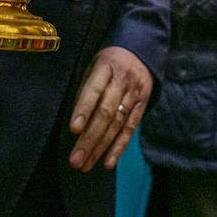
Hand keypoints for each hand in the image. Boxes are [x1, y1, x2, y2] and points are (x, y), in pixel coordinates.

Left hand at [68, 47, 151, 171]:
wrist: (140, 52)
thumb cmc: (108, 63)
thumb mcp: (94, 66)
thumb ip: (85, 89)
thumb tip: (75, 122)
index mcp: (106, 66)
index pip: (94, 89)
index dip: (84, 108)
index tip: (73, 128)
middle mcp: (123, 80)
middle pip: (106, 112)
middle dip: (89, 138)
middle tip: (75, 160)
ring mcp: (135, 93)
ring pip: (117, 124)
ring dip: (100, 147)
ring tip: (85, 165)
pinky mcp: (143, 105)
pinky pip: (130, 129)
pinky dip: (119, 147)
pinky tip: (107, 162)